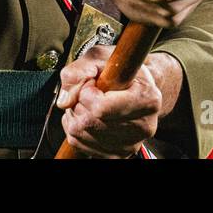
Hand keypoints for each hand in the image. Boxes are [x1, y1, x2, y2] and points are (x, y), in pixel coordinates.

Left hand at [56, 47, 182, 157]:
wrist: (137, 86)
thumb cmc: (122, 69)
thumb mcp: (101, 56)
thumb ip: (80, 70)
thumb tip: (65, 99)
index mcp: (147, 98)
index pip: (100, 108)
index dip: (86, 93)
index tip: (92, 84)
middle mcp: (144, 125)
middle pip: (88, 122)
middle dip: (79, 104)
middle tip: (90, 92)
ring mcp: (131, 144)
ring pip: (81, 135)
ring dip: (75, 116)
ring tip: (88, 103)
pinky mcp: (118, 155)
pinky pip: (80, 146)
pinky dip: (76, 129)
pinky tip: (87, 116)